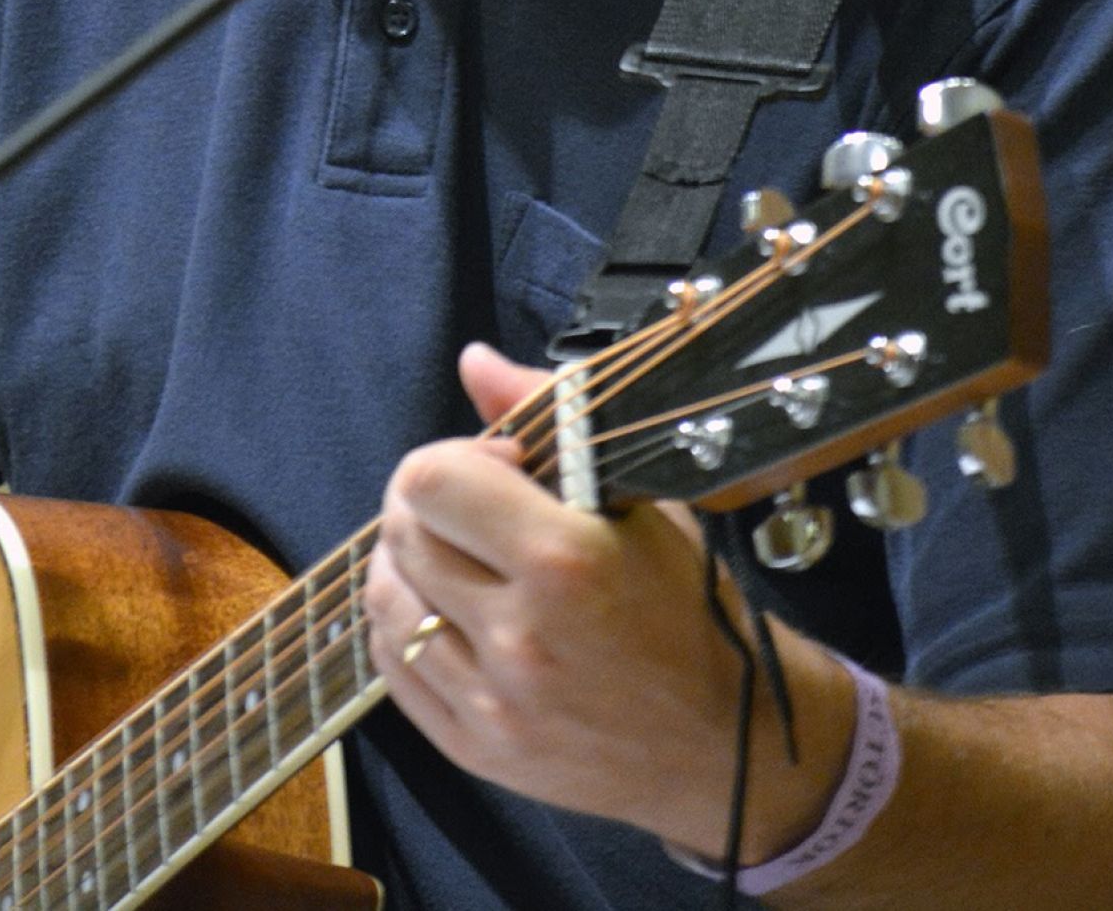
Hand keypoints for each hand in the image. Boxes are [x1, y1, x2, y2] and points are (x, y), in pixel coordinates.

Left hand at [363, 342, 854, 856]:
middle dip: (422, 503)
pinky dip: (402, 625)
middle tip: (464, 506)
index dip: (449, 457)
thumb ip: (549, 421)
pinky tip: (441, 609)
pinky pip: (392, 668)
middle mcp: (520, 637)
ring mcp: (493, 704)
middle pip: (403, 534)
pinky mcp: (477, 752)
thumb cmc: (687, 607)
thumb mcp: (640, 502)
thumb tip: (474, 361)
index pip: (432, 481)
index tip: (489, 466)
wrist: (726, 744)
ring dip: (406, 562)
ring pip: (386, 600)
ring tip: (448, 554)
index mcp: (565, 560)